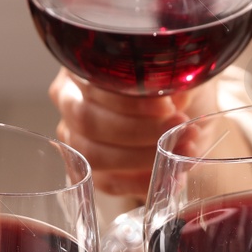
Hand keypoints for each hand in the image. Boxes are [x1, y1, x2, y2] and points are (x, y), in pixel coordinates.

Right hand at [50, 70, 211, 196]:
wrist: (182, 114)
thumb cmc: (173, 87)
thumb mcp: (177, 75)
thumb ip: (173, 80)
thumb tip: (176, 97)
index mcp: (82, 68)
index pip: (94, 86)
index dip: (130, 101)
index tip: (167, 107)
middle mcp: (69, 101)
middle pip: (88, 121)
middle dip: (138, 130)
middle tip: (177, 127)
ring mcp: (74, 138)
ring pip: (94, 154)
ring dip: (142, 157)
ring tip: (183, 148)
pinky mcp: (88, 170)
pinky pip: (108, 182)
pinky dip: (143, 181)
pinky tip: (171, 175)